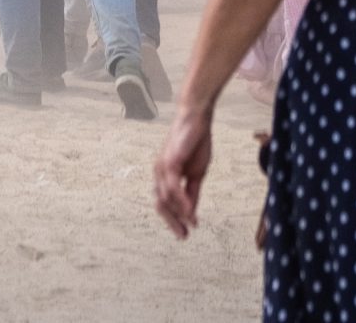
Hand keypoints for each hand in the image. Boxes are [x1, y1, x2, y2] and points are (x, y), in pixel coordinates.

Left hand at [153, 104, 214, 238]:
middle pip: (160, 204)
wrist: (197, 119)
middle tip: (184, 236)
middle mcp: (159, 173)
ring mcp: (161, 168)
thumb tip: (191, 213)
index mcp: (164, 176)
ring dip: (178, 214)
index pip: (164, 203)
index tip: (185, 233)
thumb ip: (192, 193)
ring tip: (190, 225)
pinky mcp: (169, 162)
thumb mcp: (196, 174)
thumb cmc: (196, 143)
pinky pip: (173, 187)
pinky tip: (190, 212)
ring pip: (165, 198)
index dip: (173, 220)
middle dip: (171, 222)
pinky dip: (182, 201)